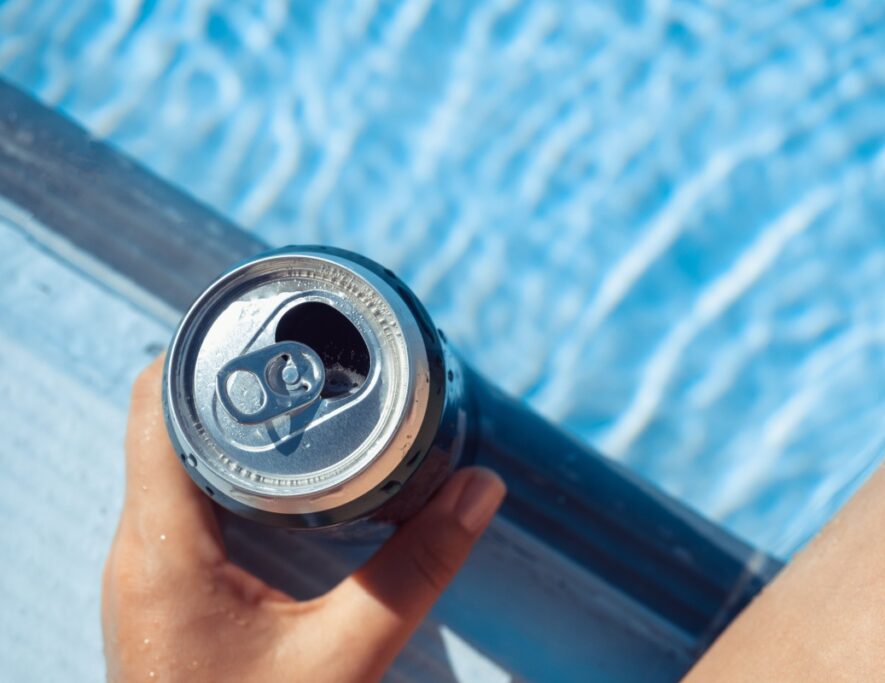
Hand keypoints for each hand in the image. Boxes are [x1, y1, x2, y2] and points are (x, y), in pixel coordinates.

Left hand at [102, 358, 505, 681]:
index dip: (205, 350)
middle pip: (164, 422)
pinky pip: (181, 500)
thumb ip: (416, 571)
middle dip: (233, 380)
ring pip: (172, 461)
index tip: (269, 326)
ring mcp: (145, 570)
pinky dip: (227, 469)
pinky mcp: (162, 589)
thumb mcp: (345, 659)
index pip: (155, 406)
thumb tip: (479, 487)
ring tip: (303, 400)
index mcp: (162, 548)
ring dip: (231, 424)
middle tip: (308, 357)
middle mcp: (138, 549)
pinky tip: (283, 474)